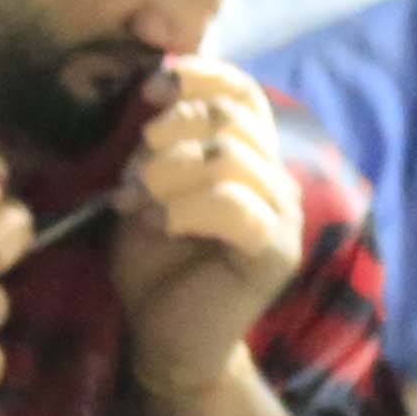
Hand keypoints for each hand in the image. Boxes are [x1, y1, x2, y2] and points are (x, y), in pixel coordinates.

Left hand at [117, 56, 310, 406]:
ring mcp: (283, 216)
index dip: (201, 76)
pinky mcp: (275, 251)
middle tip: (133, 177)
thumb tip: (155, 90)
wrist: (167, 340)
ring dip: (168, 174)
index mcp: (249, 159)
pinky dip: (184, 208)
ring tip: (137, 204)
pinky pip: (233, 205)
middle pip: (232, 119)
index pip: (244, 92)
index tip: (150, 89)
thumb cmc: (155, 265)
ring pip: (230, 157)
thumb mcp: (147, 189)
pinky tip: (159, 225)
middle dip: (170, 136)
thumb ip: (159, 144)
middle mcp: (276, 179)